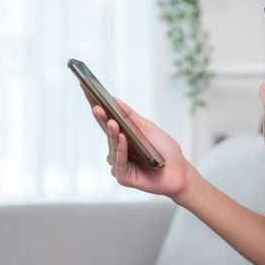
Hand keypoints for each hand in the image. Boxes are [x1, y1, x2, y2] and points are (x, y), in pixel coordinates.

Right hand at [81, 85, 195, 200]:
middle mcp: (118, 150)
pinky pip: (119, 162)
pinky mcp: (124, 177)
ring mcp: (119, 164)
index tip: (85, 87)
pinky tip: (123, 138)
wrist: (179, 171)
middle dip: (101, 117)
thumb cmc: (165, 150)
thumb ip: (131, 116)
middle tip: (95, 105)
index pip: (106, 119)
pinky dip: (121, 150)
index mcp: (123, 137)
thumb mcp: (148, 128)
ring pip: (112, 146)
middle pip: (106, 131)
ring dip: (113, 134)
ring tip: (112, 121)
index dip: (95, 103)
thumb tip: (114, 99)